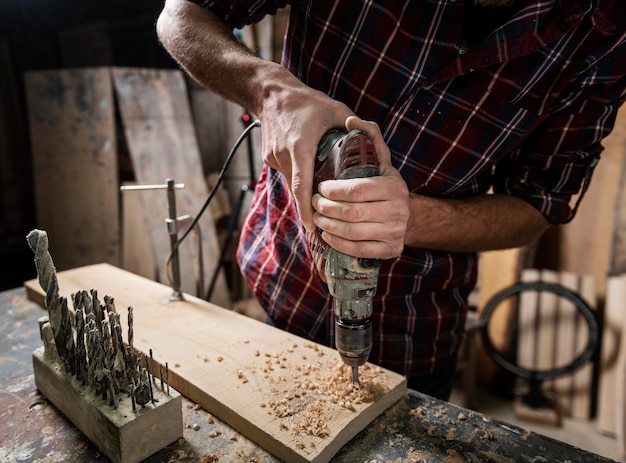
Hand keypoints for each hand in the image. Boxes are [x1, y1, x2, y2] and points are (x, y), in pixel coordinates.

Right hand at [257, 70, 354, 231]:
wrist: (271, 93)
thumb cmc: (306, 101)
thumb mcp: (336, 110)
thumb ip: (356, 128)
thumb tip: (375, 146)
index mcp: (300, 146)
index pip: (301, 187)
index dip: (307, 210)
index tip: (313, 227)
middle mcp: (284, 155)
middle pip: (298, 189)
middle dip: (311, 202)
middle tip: (326, 215)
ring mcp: (273, 157)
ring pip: (291, 181)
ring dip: (305, 188)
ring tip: (320, 192)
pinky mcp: (267, 157)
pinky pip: (285, 173)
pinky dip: (297, 175)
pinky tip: (307, 170)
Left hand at [311, 117, 409, 258]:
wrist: (403, 212)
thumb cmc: (383, 182)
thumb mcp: (379, 157)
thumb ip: (368, 135)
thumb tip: (350, 120)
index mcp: (395, 186)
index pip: (357, 190)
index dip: (333, 191)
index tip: (320, 188)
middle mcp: (400, 210)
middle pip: (352, 213)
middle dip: (326, 208)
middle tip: (314, 203)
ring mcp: (396, 232)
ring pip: (353, 233)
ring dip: (328, 225)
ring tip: (317, 217)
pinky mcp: (391, 250)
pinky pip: (359, 250)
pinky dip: (338, 243)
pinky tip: (327, 234)